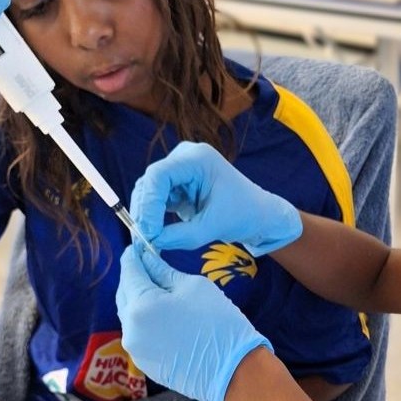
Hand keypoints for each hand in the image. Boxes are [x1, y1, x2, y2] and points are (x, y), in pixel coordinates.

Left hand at [116, 245, 272, 400]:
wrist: (233, 370)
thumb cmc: (217, 322)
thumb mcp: (194, 286)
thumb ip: (164, 271)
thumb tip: (148, 259)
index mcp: (141, 305)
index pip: (128, 271)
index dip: (133, 255)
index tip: (139, 245)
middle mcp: (130, 328)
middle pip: (124, 293)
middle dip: (135, 277)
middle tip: (151, 264)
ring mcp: (136, 349)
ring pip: (130, 314)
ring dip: (140, 299)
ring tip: (162, 290)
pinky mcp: (144, 362)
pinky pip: (139, 332)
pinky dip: (146, 319)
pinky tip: (165, 314)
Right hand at [130, 142, 302, 255]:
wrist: (257, 213)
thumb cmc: (244, 214)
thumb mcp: (213, 227)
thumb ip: (180, 236)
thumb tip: (150, 241)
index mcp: (198, 159)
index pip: (159, 175)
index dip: (148, 203)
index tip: (148, 231)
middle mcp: (185, 158)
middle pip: (150, 183)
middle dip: (144, 212)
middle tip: (143, 241)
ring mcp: (179, 169)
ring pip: (149, 192)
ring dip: (146, 216)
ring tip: (148, 241)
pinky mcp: (177, 184)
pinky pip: (156, 199)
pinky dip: (153, 217)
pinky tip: (154, 234)